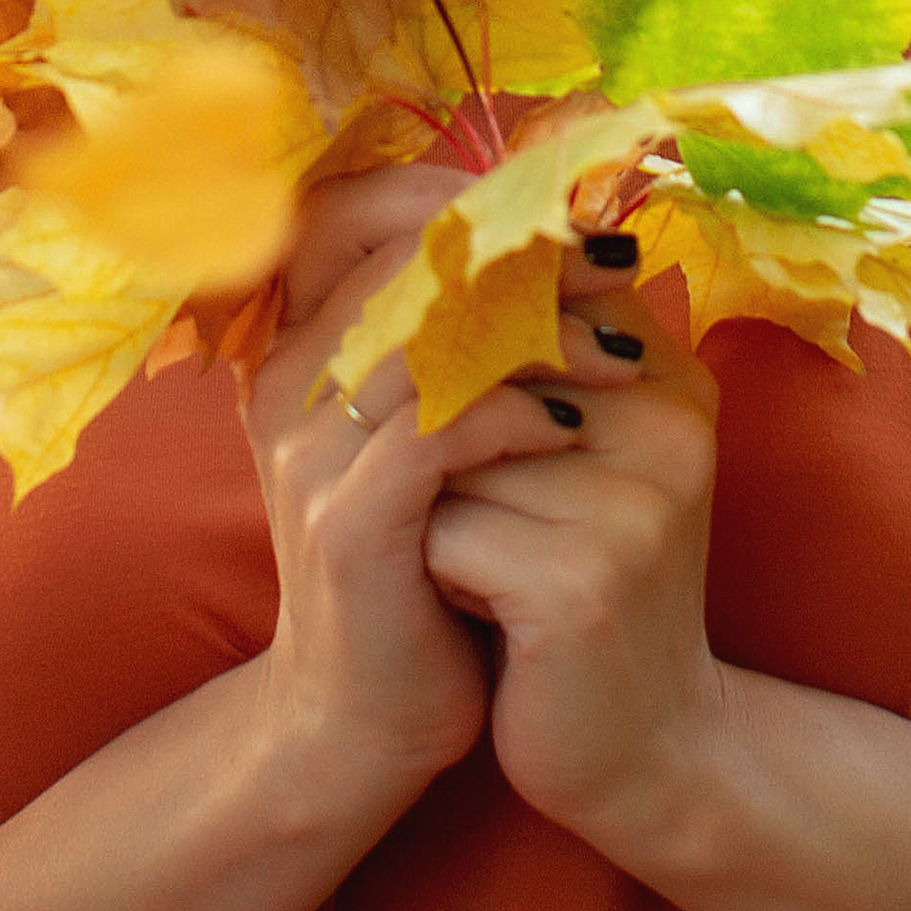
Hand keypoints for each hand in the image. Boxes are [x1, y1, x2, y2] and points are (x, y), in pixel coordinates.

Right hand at [236, 166, 606, 805]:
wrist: (363, 717)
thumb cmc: (419, 556)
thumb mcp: (433, 430)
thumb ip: (460, 336)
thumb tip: (566, 235)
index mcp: (300, 342)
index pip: (358, 211)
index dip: (464, 193)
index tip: (567, 211)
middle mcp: (286, 381)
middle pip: (404, 260)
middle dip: (524, 250)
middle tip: (615, 260)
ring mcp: (307, 452)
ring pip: (428, 339)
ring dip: (541, 333)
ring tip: (623, 352)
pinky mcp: (345, 523)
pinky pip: (439, 434)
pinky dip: (517, 416)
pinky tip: (579, 428)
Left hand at [420, 270, 726, 844]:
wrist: (644, 750)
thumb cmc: (582, 581)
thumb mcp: (579, 456)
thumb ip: (530, 356)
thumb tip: (421, 245)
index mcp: (668, 375)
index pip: (531, 287)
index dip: (453, 328)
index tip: (432, 397)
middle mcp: (666, 421)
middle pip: (475, 360)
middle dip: (434, 426)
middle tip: (449, 494)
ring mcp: (633, 503)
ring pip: (446, 448)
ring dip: (429, 504)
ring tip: (473, 554)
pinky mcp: (583, 583)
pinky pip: (445, 533)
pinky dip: (435, 569)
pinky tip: (475, 606)